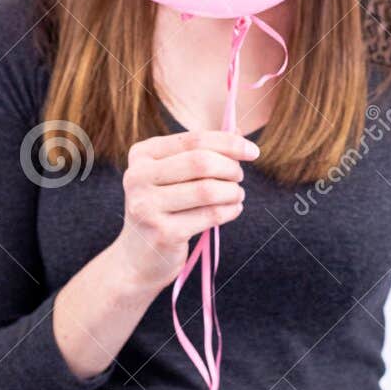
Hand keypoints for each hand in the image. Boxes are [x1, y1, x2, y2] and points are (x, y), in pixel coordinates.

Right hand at [112, 130, 258, 296]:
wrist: (138, 258)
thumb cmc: (164, 209)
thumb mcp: (173, 175)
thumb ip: (201, 152)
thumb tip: (238, 131)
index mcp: (141, 155)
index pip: (193, 140)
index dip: (229, 143)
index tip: (252, 151)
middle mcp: (137, 178)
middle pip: (201, 162)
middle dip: (230, 168)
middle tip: (239, 178)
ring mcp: (147, 207)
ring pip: (208, 190)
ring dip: (233, 191)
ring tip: (237, 195)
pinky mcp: (163, 233)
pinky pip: (211, 215)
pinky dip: (230, 210)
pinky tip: (233, 210)